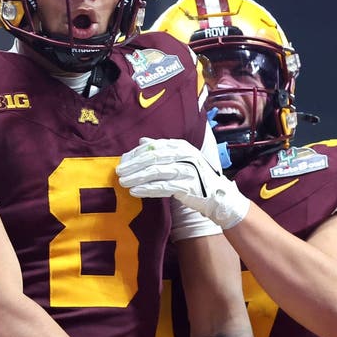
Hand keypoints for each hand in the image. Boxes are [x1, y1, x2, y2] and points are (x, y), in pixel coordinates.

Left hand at [116, 137, 249, 228]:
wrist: (217, 195)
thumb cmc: (195, 177)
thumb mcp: (180, 158)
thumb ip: (162, 149)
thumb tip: (141, 141)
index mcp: (180, 145)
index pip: (153, 146)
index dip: (135, 154)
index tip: (122, 162)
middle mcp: (184, 154)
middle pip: (152, 157)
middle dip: (133, 165)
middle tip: (119, 172)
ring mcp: (187, 170)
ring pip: (156, 171)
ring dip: (137, 177)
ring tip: (124, 182)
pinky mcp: (187, 186)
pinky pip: (163, 187)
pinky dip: (147, 189)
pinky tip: (135, 191)